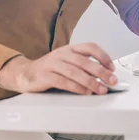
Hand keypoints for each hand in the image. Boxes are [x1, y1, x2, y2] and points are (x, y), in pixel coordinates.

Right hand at [0, 43, 116, 94]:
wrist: (25, 73)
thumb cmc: (50, 69)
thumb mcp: (67, 63)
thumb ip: (83, 67)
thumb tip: (104, 77)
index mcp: (70, 49)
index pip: (90, 47)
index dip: (103, 56)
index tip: (112, 67)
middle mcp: (62, 54)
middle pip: (85, 61)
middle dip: (101, 72)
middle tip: (112, 81)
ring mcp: (53, 64)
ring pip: (75, 72)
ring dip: (91, 82)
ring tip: (101, 90)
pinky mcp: (45, 76)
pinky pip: (64, 81)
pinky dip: (76, 88)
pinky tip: (85, 93)